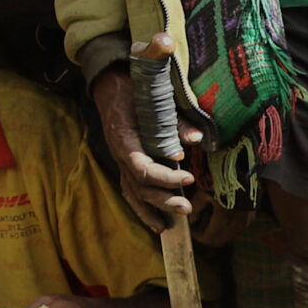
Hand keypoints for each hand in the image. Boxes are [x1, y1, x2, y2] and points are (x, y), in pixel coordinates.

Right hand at [88, 58, 201, 229]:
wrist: (112, 83)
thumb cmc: (136, 86)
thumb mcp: (153, 93)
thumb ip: (174, 117)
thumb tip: (196, 139)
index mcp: (123, 136)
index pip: (139, 164)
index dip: (163, 175)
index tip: (187, 175)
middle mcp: (119, 152)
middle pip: (138, 184)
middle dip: (163, 198)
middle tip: (187, 206)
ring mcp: (121, 161)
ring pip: (134, 192)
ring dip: (155, 209)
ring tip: (177, 220)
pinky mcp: (127, 165)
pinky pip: (132, 192)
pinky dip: (144, 210)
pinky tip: (159, 225)